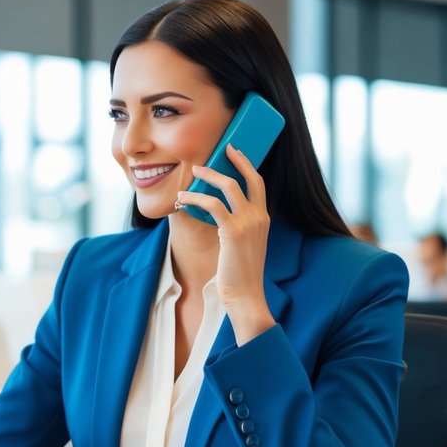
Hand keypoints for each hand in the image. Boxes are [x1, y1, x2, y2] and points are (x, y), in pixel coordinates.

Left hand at [177, 144, 274, 343]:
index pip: (259, 184)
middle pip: (249, 178)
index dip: (247, 165)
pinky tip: (182, 199)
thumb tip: (219, 214)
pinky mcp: (233, 231)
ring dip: (207, 178)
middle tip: (217, 151)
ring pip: (228, 186)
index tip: (235, 152)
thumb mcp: (244, 245)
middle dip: (233, 160)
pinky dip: (195, 199)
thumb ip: (238, 228)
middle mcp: (260, 217)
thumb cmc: (241, 274)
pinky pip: (212, 205)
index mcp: (264, 219)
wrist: (245, 295)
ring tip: (191, 176)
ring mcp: (248, 223)